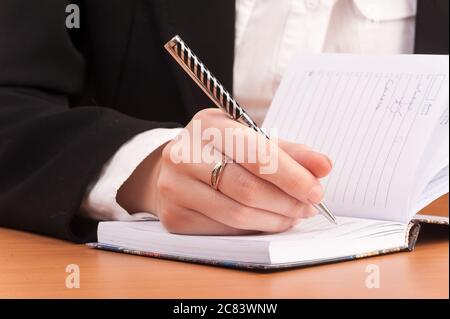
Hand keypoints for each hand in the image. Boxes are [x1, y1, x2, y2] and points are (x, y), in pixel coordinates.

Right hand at [117, 108, 331, 234]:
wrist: (177, 168)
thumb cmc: (221, 151)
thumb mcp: (250, 139)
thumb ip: (288, 152)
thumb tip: (324, 166)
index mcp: (207, 126)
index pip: (256, 154)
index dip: (291, 176)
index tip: (316, 190)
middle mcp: (183, 154)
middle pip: (247, 188)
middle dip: (287, 202)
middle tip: (308, 206)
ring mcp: (174, 188)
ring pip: (237, 214)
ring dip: (275, 219)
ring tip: (293, 215)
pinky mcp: (174, 217)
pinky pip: (224, 229)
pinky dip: (253, 228)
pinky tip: (266, 220)